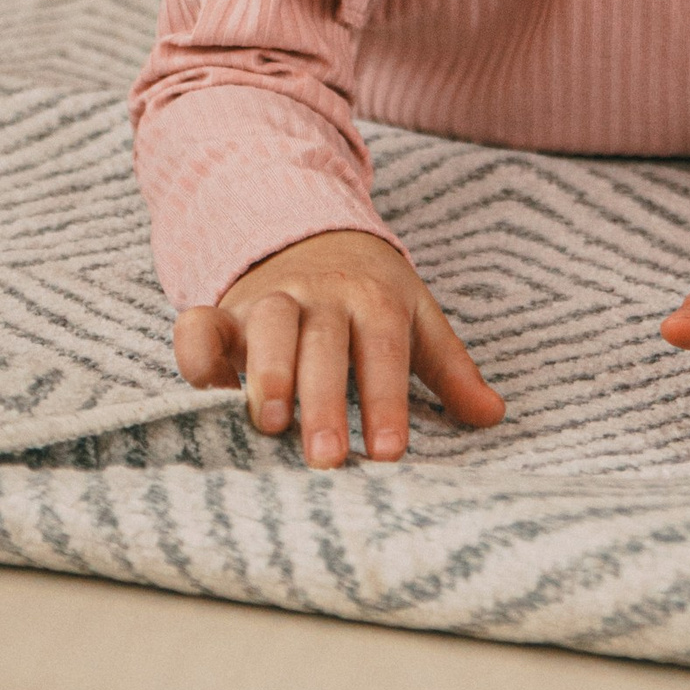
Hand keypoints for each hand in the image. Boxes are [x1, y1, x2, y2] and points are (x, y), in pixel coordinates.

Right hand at [173, 229, 504, 466]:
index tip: (389, 452)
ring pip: (268, 327)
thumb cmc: (373, 294)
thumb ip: (450, 368)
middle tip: (328, 458)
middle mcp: (321, 297)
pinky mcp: (225, 312)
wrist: (314, 231)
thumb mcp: (418, 318)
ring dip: (268, 373)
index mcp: (374, 300)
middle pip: (323, 344)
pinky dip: (196, 351)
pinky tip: (205, 388)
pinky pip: (201, 323)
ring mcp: (270, 300)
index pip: (383, 349)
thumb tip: (493, 415)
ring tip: (270, 423)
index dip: (386, 400)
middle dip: (324, 400)